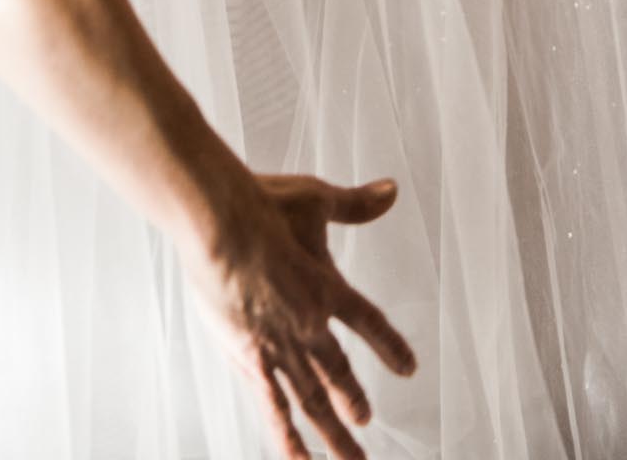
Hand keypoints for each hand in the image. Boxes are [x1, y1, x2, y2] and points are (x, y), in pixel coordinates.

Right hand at [183, 169, 414, 458]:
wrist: (218, 223)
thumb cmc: (263, 204)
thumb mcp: (315, 199)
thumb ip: (355, 204)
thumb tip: (391, 190)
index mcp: (328, 287)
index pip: (369, 323)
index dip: (389, 346)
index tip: (408, 368)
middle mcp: (310, 325)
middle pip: (339, 373)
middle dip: (353, 402)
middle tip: (365, 425)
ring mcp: (280, 346)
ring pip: (311, 401)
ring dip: (332, 434)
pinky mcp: (249, 357)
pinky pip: (273, 406)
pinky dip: (287, 436)